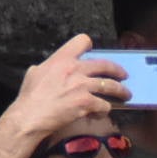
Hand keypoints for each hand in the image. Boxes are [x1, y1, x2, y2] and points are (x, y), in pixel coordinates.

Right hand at [0, 33, 129, 145]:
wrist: (30, 116)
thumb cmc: (30, 97)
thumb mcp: (35, 72)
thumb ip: (49, 67)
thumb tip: (51, 67)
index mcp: (61, 59)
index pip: (82, 41)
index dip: (89, 46)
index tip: (93, 54)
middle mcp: (75, 69)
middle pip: (105, 64)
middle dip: (117, 70)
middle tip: (123, 75)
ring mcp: (82, 86)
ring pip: (110, 85)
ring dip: (121, 91)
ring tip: (126, 95)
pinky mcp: (86, 103)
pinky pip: (104, 105)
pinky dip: (104, 110)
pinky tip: (102, 113)